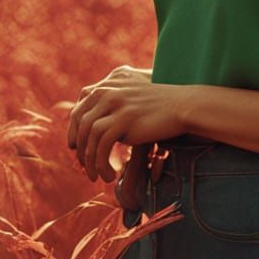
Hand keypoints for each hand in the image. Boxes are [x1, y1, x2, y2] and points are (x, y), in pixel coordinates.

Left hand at [66, 65, 186, 182]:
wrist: (185, 106)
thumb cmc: (164, 105)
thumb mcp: (136, 95)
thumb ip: (118, 100)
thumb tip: (99, 123)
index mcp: (111, 81)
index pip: (81, 105)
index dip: (74, 128)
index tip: (76, 146)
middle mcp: (109, 88)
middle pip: (79, 121)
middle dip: (79, 147)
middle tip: (83, 166)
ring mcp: (115, 102)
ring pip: (88, 136)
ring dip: (89, 161)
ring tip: (96, 177)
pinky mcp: (123, 119)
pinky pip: (101, 146)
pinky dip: (101, 164)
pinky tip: (110, 176)